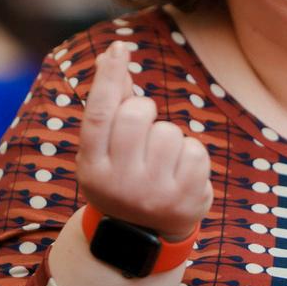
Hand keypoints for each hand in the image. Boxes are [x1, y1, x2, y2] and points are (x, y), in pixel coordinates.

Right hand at [77, 41, 212, 240]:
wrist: (143, 238)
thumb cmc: (122, 178)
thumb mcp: (105, 151)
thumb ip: (110, 106)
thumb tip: (112, 55)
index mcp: (91, 167)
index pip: (98, 114)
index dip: (109, 78)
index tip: (119, 47)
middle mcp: (118, 182)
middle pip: (137, 114)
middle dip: (145, 110)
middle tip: (143, 130)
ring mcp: (153, 193)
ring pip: (169, 131)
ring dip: (169, 138)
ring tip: (161, 161)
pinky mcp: (186, 200)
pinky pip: (195, 150)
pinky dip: (190, 155)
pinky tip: (179, 173)